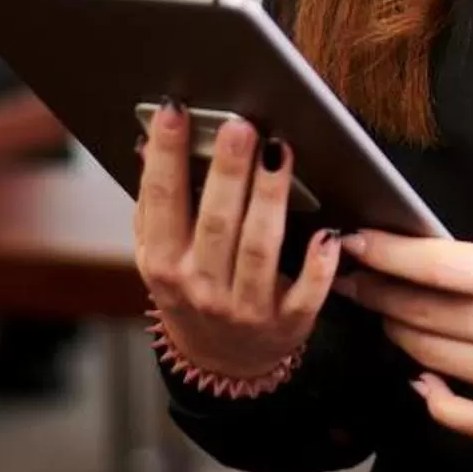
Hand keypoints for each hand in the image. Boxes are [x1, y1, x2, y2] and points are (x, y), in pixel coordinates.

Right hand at [133, 103, 342, 380]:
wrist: (220, 362)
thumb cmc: (190, 290)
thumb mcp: (159, 253)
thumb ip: (154, 202)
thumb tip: (144, 143)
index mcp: (162, 262)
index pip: (162, 199)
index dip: (166, 154)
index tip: (174, 110)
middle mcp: (199, 285)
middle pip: (216, 221)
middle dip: (227, 171)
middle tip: (239, 124)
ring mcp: (244, 307)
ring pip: (258, 248)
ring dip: (271, 199)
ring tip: (280, 151)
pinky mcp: (287, 323)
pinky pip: (305, 294)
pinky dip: (318, 267)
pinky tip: (328, 234)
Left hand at [335, 231, 472, 439]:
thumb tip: (449, 269)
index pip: (435, 264)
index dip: (386, 255)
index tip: (356, 243)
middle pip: (420, 311)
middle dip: (377, 292)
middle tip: (353, 279)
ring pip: (428, 356)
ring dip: (397, 334)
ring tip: (385, 318)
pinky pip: (462, 415)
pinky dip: (434, 400)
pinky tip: (421, 384)